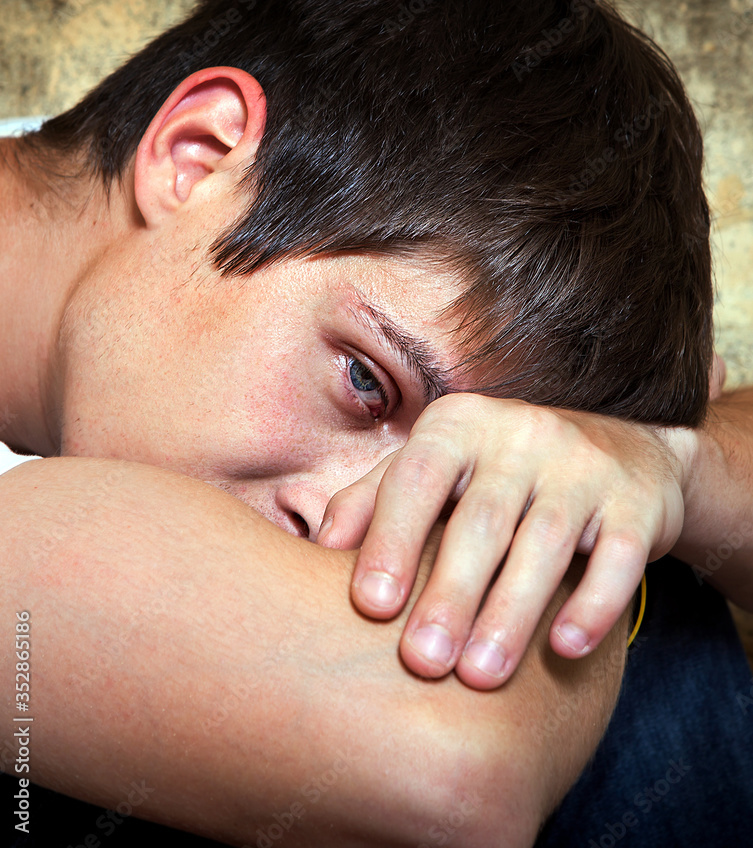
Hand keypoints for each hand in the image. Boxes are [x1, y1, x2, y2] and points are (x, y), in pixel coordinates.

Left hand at [319, 393, 685, 688]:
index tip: (370, 607)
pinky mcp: (636, 502)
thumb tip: (315, 546)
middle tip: (422, 663)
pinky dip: (593, 604)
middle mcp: (521, 434)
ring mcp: (583, 465)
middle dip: (450, 595)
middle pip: (481, 520)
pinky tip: (565, 648)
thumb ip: (376, 499)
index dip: (392, 539)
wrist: (622, 453)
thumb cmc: (499, 473)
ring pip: (545, 542)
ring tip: (480, 677)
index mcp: (460, 425)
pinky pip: (617, 555)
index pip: (417, 477)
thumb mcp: (438, 468)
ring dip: (511, 614)